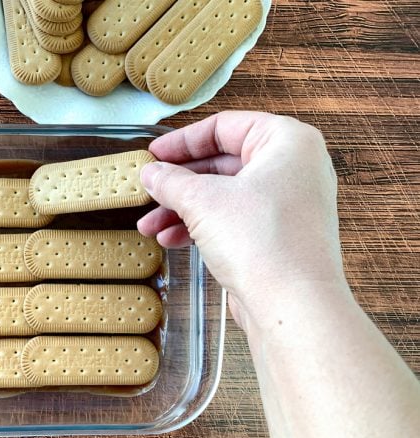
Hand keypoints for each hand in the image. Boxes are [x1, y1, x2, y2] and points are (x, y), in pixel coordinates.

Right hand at [138, 111, 346, 328]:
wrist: (293, 306)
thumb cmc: (263, 242)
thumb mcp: (203, 202)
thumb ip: (172, 182)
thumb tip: (151, 174)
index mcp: (287, 142)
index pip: (224, 127)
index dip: (182, 141)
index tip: (152, 154)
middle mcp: (293, 169)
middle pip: (223, 163)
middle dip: (179, 182)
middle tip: (148, 190)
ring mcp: (288, 205)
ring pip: (224, 195)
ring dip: (183, 209)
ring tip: (149, 225)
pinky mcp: (278, 236)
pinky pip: (234, 220)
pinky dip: (202, 227)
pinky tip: (170, 240)